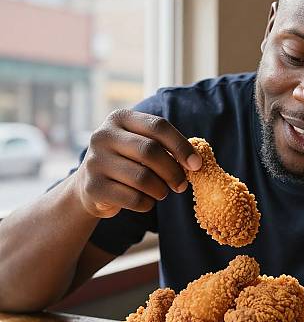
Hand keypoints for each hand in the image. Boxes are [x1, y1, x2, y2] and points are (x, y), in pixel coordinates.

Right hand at [73, 109, 201, 217]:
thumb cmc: (127, 163)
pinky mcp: (93, 187)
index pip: (158, 126)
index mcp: (120, 118)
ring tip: (161, 192)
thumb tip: (195, 162)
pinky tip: (145, 201)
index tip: (196, 164)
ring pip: (143, 178)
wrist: (89, 186)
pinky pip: (133, 198)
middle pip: (150, 151)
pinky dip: (147, 203)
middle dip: (173, 171)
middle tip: (181, 185)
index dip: (181, 146)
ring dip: (160, 190)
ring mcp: (94, 161)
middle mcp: (103, 135)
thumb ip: (164, 147)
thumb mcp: (140, 146)